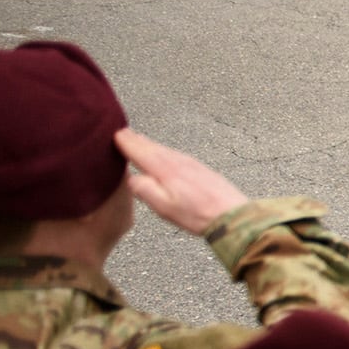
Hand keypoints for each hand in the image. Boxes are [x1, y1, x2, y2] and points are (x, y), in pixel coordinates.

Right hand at [114, 129, 248, 234]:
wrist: (233, 215)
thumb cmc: (197, 215)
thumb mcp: (164, 207)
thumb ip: (144, 190)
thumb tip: (131, 176)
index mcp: (165, 169)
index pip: (141, 150)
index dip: (126, 142)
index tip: (115, 134)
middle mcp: (178, 161)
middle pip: (152, 147)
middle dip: (137, 140)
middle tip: (123, 132)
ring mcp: (191, 163)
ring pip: (166, 150)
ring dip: (151, 145)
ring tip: (140, 141)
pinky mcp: (201, 169)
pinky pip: (177, 156)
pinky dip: (166, 152)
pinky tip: (166, 156)